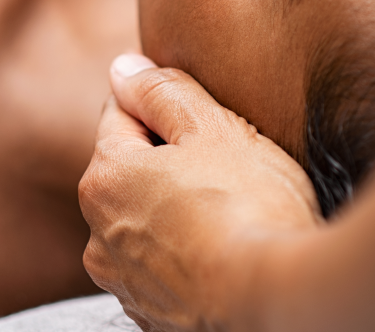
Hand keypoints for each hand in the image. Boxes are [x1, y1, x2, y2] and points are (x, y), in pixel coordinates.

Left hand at [79, 54, 319, 331]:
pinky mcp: (149, 310)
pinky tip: (221, 241)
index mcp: (106, 176)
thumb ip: (161, 91)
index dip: (159, 101)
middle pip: (130, 164)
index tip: (194, 109)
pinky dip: (182, 243)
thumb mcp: (209, 127)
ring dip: (172, 200)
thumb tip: (123, 67)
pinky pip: (160, 256)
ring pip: (145, 213)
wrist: (275, 300)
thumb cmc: (246, 204)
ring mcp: (122, 277)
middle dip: (166, 152)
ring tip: (225, 203)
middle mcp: (98, 230)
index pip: (120, 112)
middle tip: (221, 157)